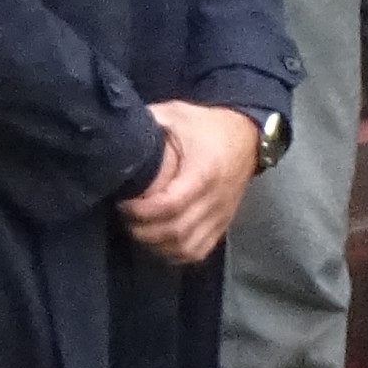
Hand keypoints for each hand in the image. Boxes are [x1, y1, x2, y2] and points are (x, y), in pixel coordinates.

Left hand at [120, 102, 261, 266]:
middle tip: (125, 217)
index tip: (123, 203)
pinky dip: (175, 253)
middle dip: (143, 230)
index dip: (142, 211)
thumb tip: (120, 129)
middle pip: (176, 231)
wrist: (248, 137)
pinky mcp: (223, 224)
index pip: (171, 204)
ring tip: (138, 229)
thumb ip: (150, 120)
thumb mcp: (178, 114)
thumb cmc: (209, 126)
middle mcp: (215, 199)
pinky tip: (159, 242)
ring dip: (157, 245)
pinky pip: (199, 251)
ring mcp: (221, 215)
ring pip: (187, 247)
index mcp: (204, 172)